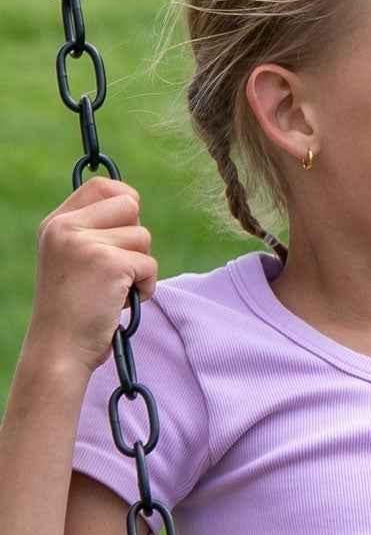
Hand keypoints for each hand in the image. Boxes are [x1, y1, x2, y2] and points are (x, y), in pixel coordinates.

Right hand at [29, 178, 155, 374]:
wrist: (59, 349)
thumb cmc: (75, 308)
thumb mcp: (73, 258)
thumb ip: (95, 230)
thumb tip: (132, 202)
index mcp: (56, 223)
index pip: (102, 186)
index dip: (125, 201)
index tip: (125, 227)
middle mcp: (65, 228)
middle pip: (131, 205)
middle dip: (135, 238)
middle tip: (115, 268)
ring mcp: (85, 244)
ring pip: (144, 236)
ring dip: (140, 267)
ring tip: (111, 290)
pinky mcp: (108, 263)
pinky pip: (150, 264)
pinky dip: (145, 286)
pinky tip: (119, 303)